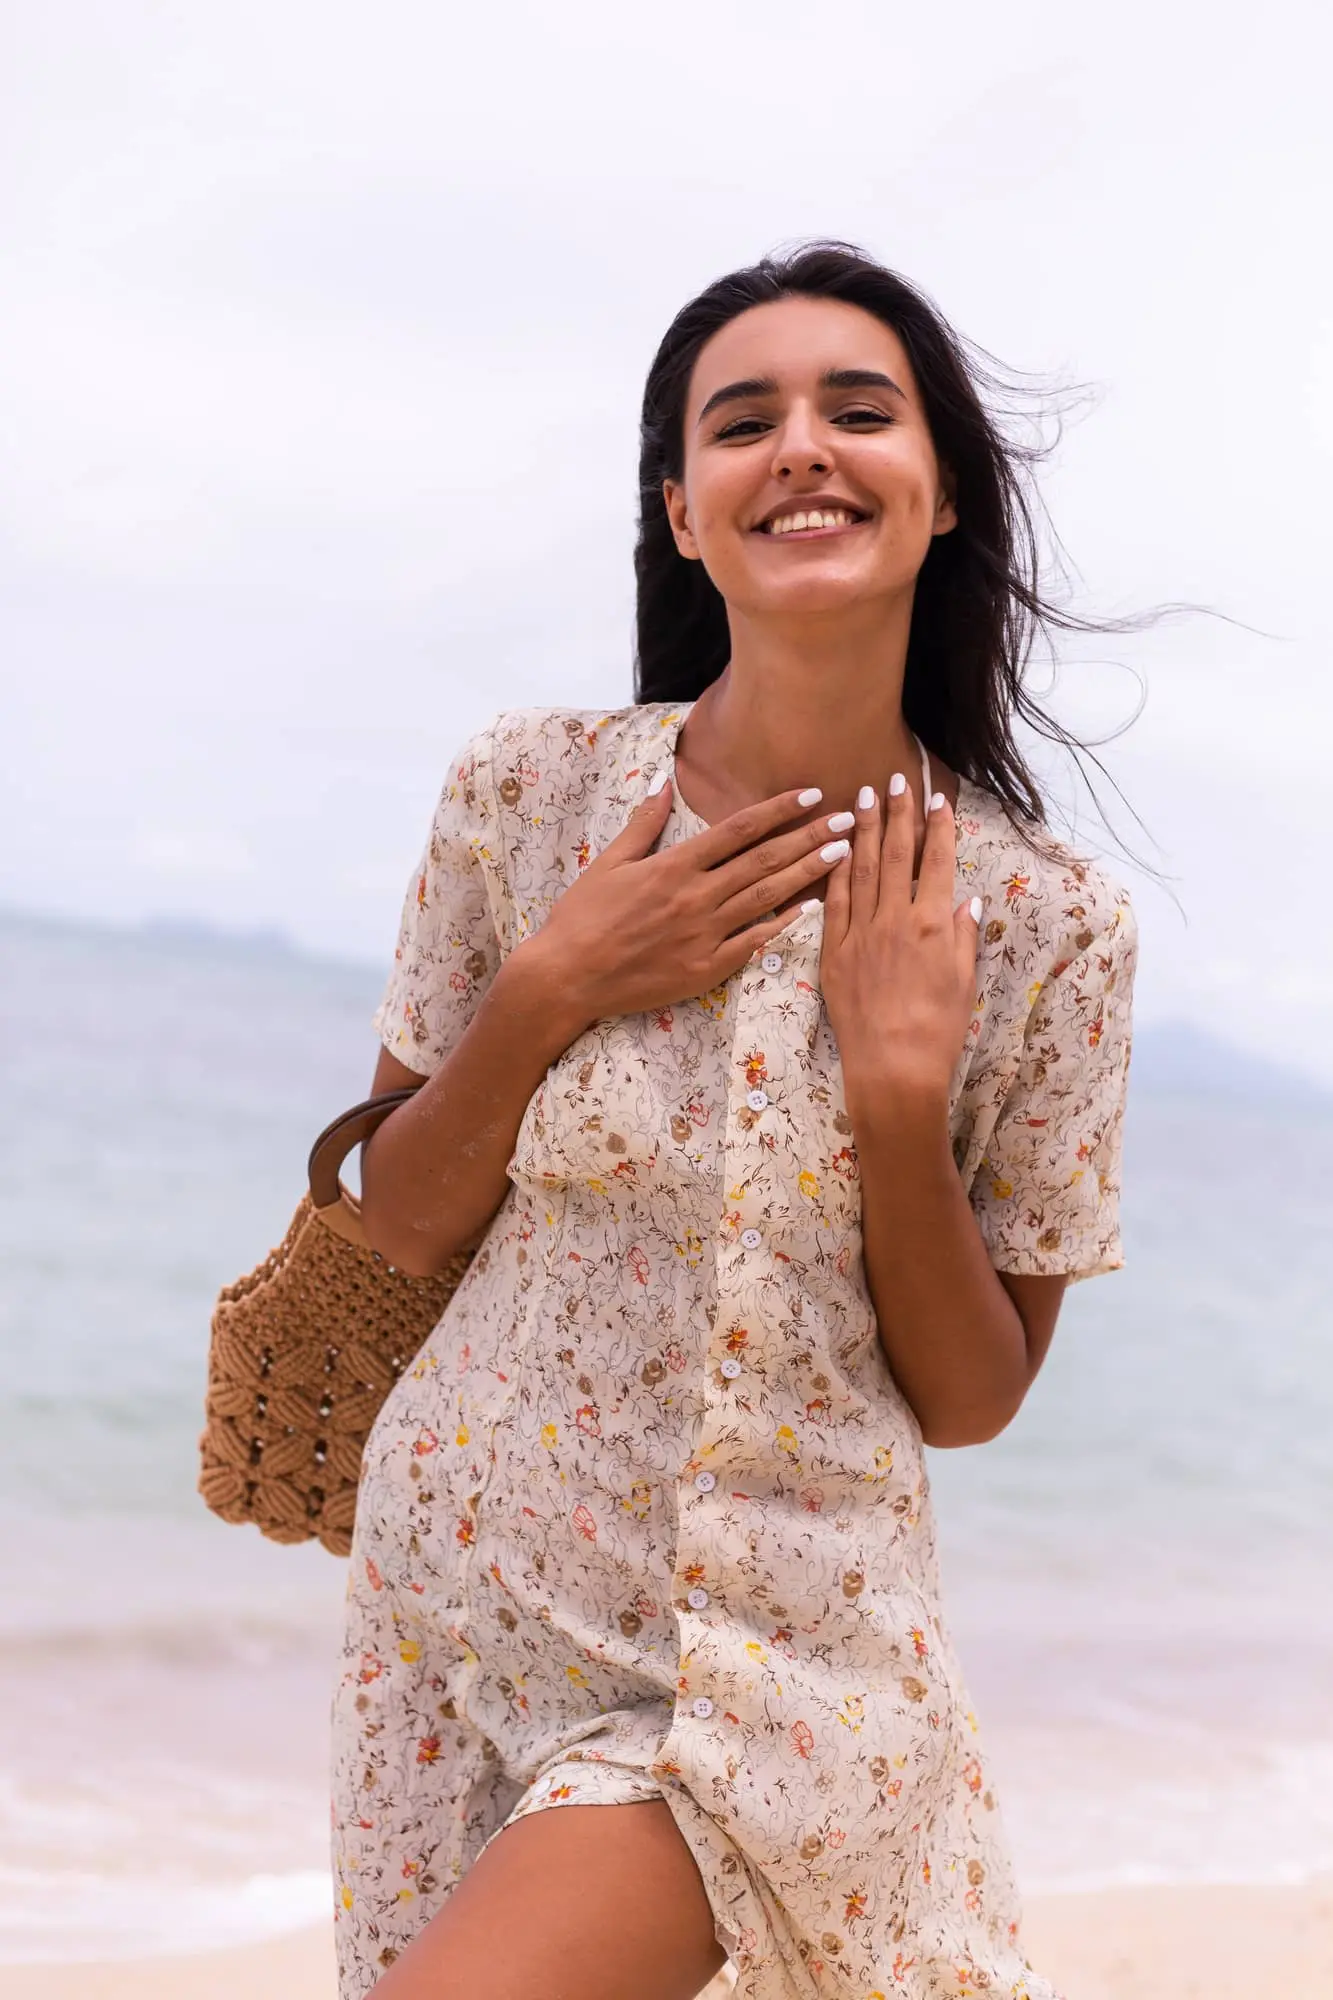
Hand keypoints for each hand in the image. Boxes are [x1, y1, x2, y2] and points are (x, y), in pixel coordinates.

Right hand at [523, 780, 853, 1024]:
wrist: (567, 977)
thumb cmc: (581, 918)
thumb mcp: (609, 863)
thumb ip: (644, 823)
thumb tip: (664, 782)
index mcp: (673, 865)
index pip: (738, 829)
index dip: (778, 810)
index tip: (810, 793)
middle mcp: (695, 896)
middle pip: (764, 860)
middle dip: (809, 837)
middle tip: (848, 819)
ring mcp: (703, 934)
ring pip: (766, 898)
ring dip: (808, 874)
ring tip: (844, 854)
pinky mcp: (705, 969)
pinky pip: (753, 943)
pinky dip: (783, 925)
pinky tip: (812, 909)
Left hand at [819, 773, 982, 1110]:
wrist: (892, 1067)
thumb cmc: (938, 1031)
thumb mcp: (964, 982)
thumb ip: (963, 938)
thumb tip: (966, 903)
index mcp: (933, 925)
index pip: (937, 862)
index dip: (938, 827)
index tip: (937, 798)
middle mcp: (896, 920)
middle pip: (896, 855)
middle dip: (898, 813)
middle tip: (895, 778)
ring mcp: (861, 933)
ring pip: (861, 870)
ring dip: (863, 830)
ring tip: (863, 797)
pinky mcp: (834, 952)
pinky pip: (834, 903)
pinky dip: (836, 873)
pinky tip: (835, 849)